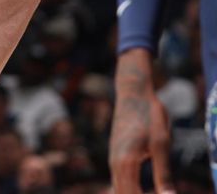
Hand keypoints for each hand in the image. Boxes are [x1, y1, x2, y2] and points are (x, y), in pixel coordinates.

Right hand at [109, 49, 173, 193]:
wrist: (133, 93)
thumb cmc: (149, 116)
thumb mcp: (161, 144)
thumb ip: (164, 174)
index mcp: (125, 162)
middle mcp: (115, 163)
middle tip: (161, 193)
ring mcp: (114, 159)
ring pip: (118, 189)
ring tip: (151, 191)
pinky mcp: (117, 155)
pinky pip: (119, 180)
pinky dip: (129, 189)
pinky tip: (140, 190)